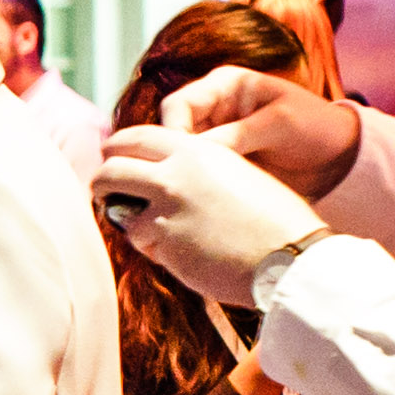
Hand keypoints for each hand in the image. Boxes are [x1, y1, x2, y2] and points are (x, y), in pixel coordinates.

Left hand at [94, 126, 327, 307]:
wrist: (292, 257)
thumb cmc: (278, 219)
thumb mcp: (239, 173)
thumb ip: (201, 168)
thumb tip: (172, 175)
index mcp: (196, 150)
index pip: (136, 137)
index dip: (119, 148)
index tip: (114, 157)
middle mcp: (174, 175)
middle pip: (112, 170)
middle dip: (102, 180)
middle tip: (102, 189)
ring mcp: (164, 212)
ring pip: (120, 211)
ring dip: (124, 218)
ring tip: (137, 225)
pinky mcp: (164, 246)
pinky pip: (141, 244)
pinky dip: (149, 247)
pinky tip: (173, 251)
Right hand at [155, 67, 364, 198]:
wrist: (339, 156)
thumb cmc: (315, 126)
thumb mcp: (279, 123)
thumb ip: (238, 134)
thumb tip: (195, 151)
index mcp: (225, 85)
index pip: (178, 104)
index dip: (172, 131)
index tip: (181, 159)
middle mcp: (213, 108)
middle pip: (171, 129)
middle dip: (171, 154)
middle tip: (180, 182)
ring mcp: (215, 135)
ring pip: (177, 153)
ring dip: (180, 171)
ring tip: (190, 193)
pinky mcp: (221, 160)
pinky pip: (194, 170)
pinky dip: (193, 183)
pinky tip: (199, 199)